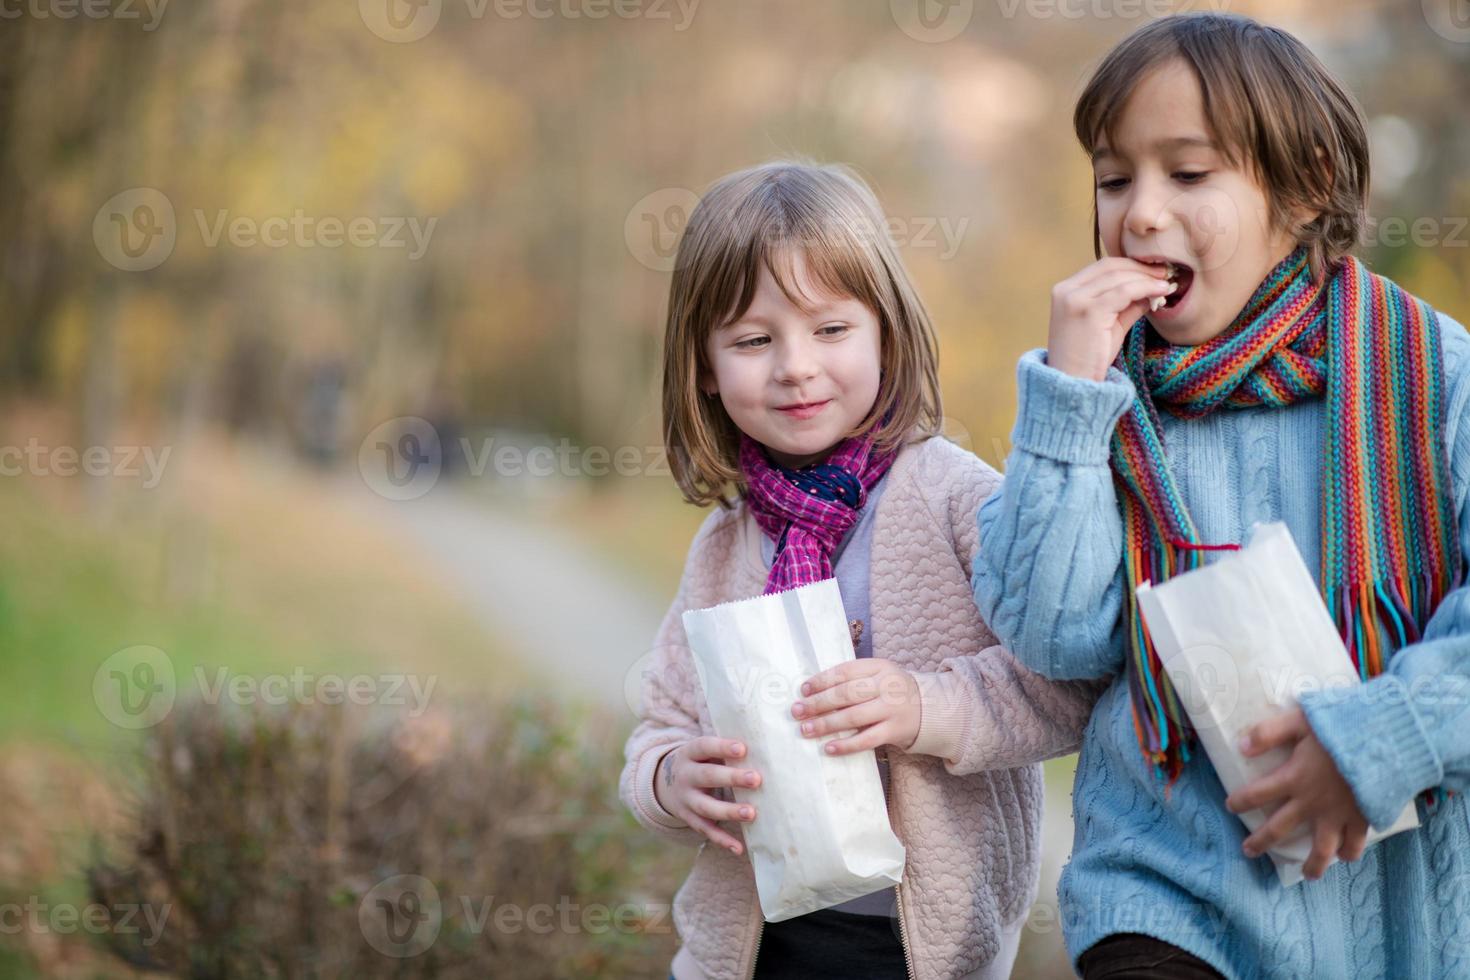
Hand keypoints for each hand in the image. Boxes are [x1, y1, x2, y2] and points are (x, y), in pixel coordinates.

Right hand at [653, 736, 760, 854]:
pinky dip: (722, 840)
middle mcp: (685, 776)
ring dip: (729, 811)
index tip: (743, 749)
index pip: (704, 747)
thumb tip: (765, 750)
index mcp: (689, 753)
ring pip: (706, 807)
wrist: (666, 783)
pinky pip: (706, 830)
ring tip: (751, 813)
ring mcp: (686, 799)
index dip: (722, 747)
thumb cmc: (701, 761)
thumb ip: (726, 749)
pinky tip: (739, 848)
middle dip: (731, 778)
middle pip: (706, 776)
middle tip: (756, 779)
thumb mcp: (705, 751)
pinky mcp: (689, 819)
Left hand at [792, 659, 920, 755]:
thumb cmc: (891, 691)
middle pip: (846, 694)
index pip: (845, 671)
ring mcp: (892, 709)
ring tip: (805, 729)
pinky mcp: (895, 730)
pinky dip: (846, 745)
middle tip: (796, 711)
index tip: (803, 690)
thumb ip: (853, 679)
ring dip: (826, 724)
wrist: (928, 709)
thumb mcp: (877, 675)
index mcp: (880, 667)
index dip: (822, 680)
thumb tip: (813, 692)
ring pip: (854, 717)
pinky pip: (867, 740)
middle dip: (818, 703)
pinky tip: (828, 748)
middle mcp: (887, 686)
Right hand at [1047, 258, 1173, 380]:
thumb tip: (1152, 288)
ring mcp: (1074, 299)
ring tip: (1166, 283)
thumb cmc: (1089, 359)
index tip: (1154, 270)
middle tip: (1166, 272)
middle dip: (1141, 267)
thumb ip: (1126, 305)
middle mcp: (1066, 290)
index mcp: (1065, 290)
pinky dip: (1145, 288)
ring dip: (1146, 277)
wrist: (1073, 386)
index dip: (1131, 264)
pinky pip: (1124, 291)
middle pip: (1110, 266)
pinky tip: (1160, 291)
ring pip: (1119, 276)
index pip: (1102, 266)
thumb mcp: (1109, 326)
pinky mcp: (1088, 311)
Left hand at [1223, 706, 1369, 879]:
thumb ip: (1269, 732)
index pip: (1257, 794)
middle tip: (1248, 851)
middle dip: (1261, 842)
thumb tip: (1241, 747)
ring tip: (1306, 874)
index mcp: (1293, 778)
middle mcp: (1312, 802)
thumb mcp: (1300, 720)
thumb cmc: (1342, 727)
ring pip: (1321, 848)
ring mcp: (1338, 814)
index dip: (1241, 802)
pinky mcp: (1364, 818)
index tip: (1231, 806)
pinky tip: (1345, 857)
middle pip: (1280, 828)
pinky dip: (1350, 852)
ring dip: (1312, 864)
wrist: (1387, 740)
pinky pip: (1355, 843)